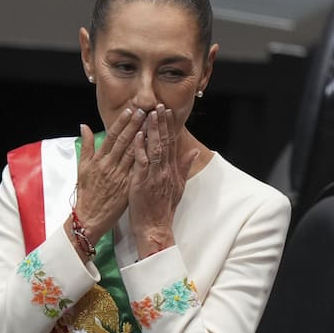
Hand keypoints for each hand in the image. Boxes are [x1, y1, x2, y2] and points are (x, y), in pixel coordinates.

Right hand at [75, 108, 145, 244]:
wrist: (89, 218)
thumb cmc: (87, 193)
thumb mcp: (82, 168)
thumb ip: (86, 146)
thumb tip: (83, 126)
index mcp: (99, 160)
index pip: (112, 137)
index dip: (122, 123)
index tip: (130, 110)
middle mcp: (109, 166)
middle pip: (124, 142)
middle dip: (135, 125)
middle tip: (145, 111)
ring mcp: (119, 176)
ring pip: (134, 153)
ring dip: (143, 138)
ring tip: (152, 125)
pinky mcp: (127, 187)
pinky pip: (139, 170)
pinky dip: (146, 159)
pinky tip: (154, 149)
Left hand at [129, 104, 197, 258]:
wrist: (156, 227)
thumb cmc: (163, 209)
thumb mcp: (179, 187)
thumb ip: (185, 167)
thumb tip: (194, 151)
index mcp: (172, 170)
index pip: (172, 144)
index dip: (169, 127)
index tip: (167, 112)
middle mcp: (165, 170)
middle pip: (165, 142)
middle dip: (162, 123)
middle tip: (159, 105)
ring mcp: (155, 175)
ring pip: (155, 148)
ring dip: (152, 130)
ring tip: (150, 113)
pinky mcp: (143, 181)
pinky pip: (142, 161)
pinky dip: (140, 147)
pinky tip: (138, 134)